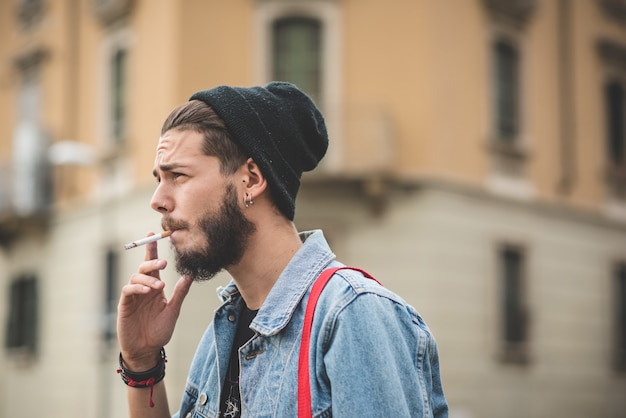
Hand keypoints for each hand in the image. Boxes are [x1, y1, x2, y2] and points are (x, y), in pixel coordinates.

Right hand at [117, 233, 192, 370]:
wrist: (147, 350)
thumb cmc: (159, 331)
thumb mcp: (173, 310)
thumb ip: (180, 293)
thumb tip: (190, 274)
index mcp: (155, 287)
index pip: (152, 265)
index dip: (152, 250)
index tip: (153, 235)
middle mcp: (143, 288)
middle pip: (144, 267)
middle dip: (152, 262)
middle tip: (163, 264)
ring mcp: (133, 296)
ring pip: (136, 276)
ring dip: (148, 278)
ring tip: (159, 286)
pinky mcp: (125, 304)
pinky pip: (128, 290)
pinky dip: (137, 287)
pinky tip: (147, 291)